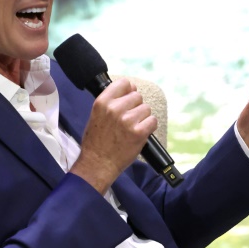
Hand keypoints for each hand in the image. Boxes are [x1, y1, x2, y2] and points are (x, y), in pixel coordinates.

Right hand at [70, 78, 156, 193]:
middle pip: (137, 96)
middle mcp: (115, 108)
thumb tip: (131, 88)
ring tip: (132, 128)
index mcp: (102, 102)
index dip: (128, 90)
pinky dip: (149, 128)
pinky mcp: (139, 132)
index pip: (124, 83)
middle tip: (128, 120)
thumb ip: (112, 101)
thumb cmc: (96, 142)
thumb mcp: (96, 115)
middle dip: (135, 107)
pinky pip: (152, 121)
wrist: (98, 164)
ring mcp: (128, 120)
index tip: (128, 98)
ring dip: (142, 118)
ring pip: (146, 109)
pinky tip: (139, 134)